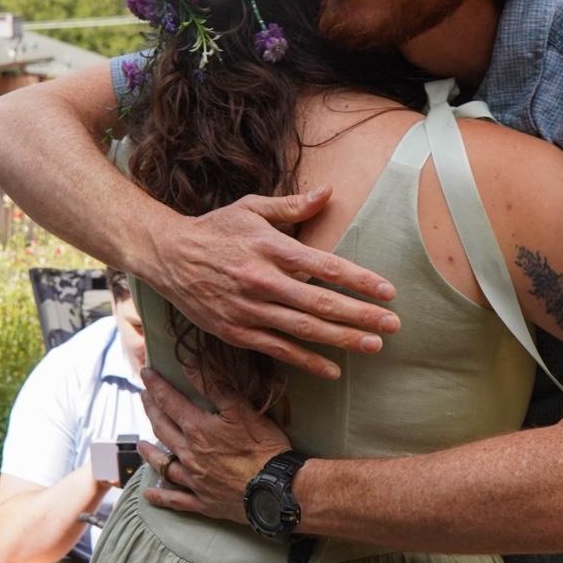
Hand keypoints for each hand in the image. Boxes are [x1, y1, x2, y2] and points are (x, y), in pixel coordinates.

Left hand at [139, 368, 292, 522]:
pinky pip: (176, 499)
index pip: (169, 401)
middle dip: (151, 410)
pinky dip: (161, 496)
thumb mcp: (241, 408)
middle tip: (143, 397)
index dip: (156, 386)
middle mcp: (189, 454)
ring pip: (163, 464)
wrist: (275, 489)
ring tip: (140, 444)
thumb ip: (214, 386)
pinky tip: (149, 493)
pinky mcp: (203, 501)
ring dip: (149, 453)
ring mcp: (194, 480)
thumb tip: (189, 364)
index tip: (146, 374)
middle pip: (162, 428)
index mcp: (197, 429)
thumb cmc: (262, 447)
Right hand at [145, 186, 399, 379]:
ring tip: (374, 346)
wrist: (168, 256)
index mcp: (270, 248)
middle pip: (321, 303)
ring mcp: (249, 309)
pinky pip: (278, 349)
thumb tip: (328, 193)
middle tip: (394, 325)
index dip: (360, 280)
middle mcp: (262, 281)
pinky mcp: (236, 331)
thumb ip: (291, 206)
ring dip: (343, 340)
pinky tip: (333, 369)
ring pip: (305, 330)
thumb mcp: (251, 208)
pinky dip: (307, 361)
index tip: (388, 291)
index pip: (326, 267)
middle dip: (361, 316)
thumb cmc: (215, 229)